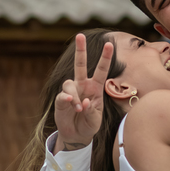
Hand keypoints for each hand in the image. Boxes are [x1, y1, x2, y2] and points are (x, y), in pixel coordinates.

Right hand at [53, 33, 113, 150]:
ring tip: (79, 109)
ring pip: (69, 84)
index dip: (105, 57)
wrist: (77, 135)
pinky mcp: (61, 100)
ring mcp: (71, 92)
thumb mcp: (96, 119)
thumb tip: (83, 102)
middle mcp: (83, 85)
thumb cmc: (90, 124)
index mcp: (96, 87)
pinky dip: (67, 99)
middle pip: (80, 64)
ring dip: (74, 96)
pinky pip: (62, 95)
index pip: (101, 69)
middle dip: (80, 50)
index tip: (109, 44)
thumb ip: (92, 111)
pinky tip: (72, 105)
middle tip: (79, 35)